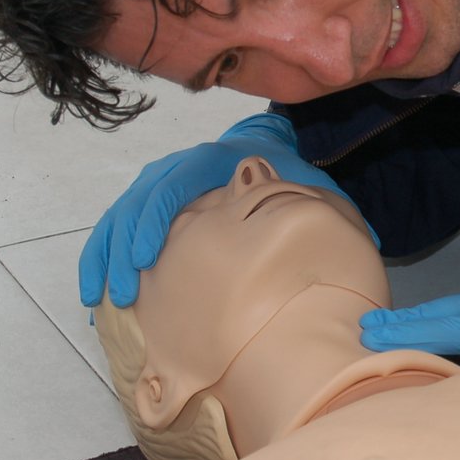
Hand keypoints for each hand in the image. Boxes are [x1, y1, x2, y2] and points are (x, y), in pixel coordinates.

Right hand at [79, 113, 356, 306]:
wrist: (277, 158)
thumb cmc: (290, 178)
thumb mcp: (310, 188)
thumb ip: (326, 211)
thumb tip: (363, 242)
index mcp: (214, 160)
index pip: (176, 182)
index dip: (158, 219)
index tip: (152, 258)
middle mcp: (180, 168)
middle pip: (138, 202)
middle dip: (125, 247)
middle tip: (126, 293)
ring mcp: (160, 187)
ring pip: (120, 217)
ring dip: (108, 256)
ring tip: (103, 300)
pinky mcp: (151, 211)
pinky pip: (116, 232)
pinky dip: (103, 259)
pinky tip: (95, 296)